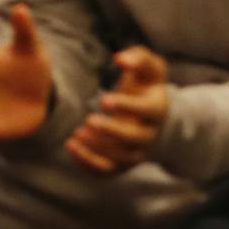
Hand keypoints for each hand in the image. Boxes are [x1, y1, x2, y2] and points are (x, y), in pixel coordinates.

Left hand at [66, 46, 169, 173]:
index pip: (148, 112)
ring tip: (78, 133)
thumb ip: (138, 57)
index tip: (104, 100)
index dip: (127, 107)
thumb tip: (120, 59)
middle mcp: (150, 134)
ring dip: (98, 148)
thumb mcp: (149, 67)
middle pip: (135, 139)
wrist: (152, 115)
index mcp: (157, 109)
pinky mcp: (122, 163)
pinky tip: (71, 146)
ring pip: (121, 158)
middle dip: (112, 131)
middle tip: (90, 120)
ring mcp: (137, 152)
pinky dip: (88, 163)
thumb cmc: (146, 85)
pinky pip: (107, 171)